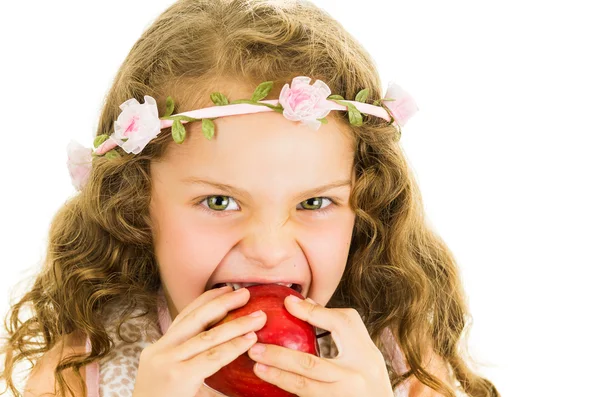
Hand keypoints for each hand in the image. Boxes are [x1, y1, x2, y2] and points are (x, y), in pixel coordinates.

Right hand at [132, 286, 266, 396]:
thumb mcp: (174, 377)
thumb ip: (193, 362)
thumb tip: (221, 351)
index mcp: (158, 349)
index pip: (184, 317)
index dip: (206, 301)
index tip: (225, 290)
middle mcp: (159, 351)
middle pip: (195, 319)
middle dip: (222, 303)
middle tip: (245, 293)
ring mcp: (166, 363)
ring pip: (208, 337)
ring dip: (236, 325)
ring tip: (258, 317)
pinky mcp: (178, 377)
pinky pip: (212, 358)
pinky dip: (234, 347)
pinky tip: (249, 340)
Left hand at [247, 296, 394, 396]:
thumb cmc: (366, 369)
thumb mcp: (359, 344)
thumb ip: (331, 321)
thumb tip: (297, 303)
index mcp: (363, 353)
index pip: (338, 326)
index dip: (312, 313)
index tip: (286, 303)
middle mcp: (353, 378)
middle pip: (310, 365)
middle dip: (280, 356)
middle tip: (255, 348)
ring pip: (303, 388)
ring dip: (278, 377)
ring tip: (257, 367)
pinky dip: (287, 392)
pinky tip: (268, 387)